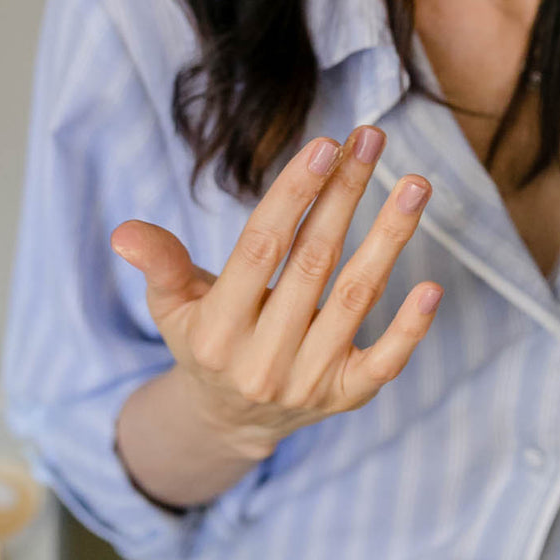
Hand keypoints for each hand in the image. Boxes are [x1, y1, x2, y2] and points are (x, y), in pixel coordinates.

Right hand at [110, 126, 441, 458]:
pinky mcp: (345, 396)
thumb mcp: (172, 304)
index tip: (326, 145)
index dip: (295, 194)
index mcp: (217, 329)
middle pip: (314, 261)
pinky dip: (410, 327)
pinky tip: (433, 286)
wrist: (230, 419)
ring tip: (415, 184)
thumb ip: (159, 263)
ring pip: (356, 297)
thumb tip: (126, 232)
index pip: (262, 247)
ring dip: (390, 237)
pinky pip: (385, 361)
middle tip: (373, 141)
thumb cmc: (205, 338)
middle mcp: (263, 357)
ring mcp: (308, 380)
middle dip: (346, 194)